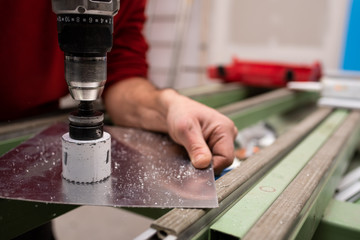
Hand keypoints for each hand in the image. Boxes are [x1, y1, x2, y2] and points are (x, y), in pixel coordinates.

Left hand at [104, 79, 236, 174]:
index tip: (196, 171)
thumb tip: (204, 164)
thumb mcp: (185, 127)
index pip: (226, 157)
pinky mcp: (202, 147)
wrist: (160, 107)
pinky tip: (184, 163)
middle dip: (204, 169)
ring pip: (210, 164)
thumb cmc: (175, 109)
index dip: (212, 167)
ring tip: (184, 162)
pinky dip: (194, 166)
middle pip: (220, 162)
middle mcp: (222, 136)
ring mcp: (212, 142)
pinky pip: (202, 162)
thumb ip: (196, 146)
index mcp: (224, 128)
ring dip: (198, 168)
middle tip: (188, 170)